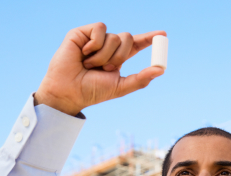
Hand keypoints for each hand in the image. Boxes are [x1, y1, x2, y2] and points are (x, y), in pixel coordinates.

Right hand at [35, 24, 164, 116]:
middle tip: (106, 68)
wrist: (67, 91)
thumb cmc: (90, 92)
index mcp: (117, 58)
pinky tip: (83, 53)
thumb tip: (161, 70)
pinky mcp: (82, 33)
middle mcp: (107, 47)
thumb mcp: (119, 87)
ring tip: (89, 65)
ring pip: (114, 36)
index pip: (135, 44)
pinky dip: (94, 43)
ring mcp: (94, 39)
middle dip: (120, 55)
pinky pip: (100, 28)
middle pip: (128, 38)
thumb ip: (140, 79)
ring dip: (104, 55)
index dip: (148, 39)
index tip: (162, 35)